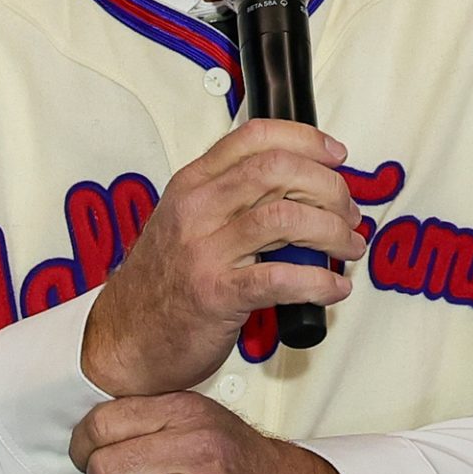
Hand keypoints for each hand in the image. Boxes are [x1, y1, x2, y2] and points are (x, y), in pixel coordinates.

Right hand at [81, 119, 365, 396]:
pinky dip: (319, 281)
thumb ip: (236, 199)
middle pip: (277, 170)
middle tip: (348, 212)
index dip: (305, 139)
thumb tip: (305, 189)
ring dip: (332, 231)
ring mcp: (203, 250)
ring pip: (284, 219)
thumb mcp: (189, 222)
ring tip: (348, 247)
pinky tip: (333, 287)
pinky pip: (281, 278)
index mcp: (193, 183)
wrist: (124, 336)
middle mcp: (196, 208)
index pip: (254, 137)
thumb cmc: (166, 282)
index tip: (336, 155)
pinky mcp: (215, 294)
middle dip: (328, 187)